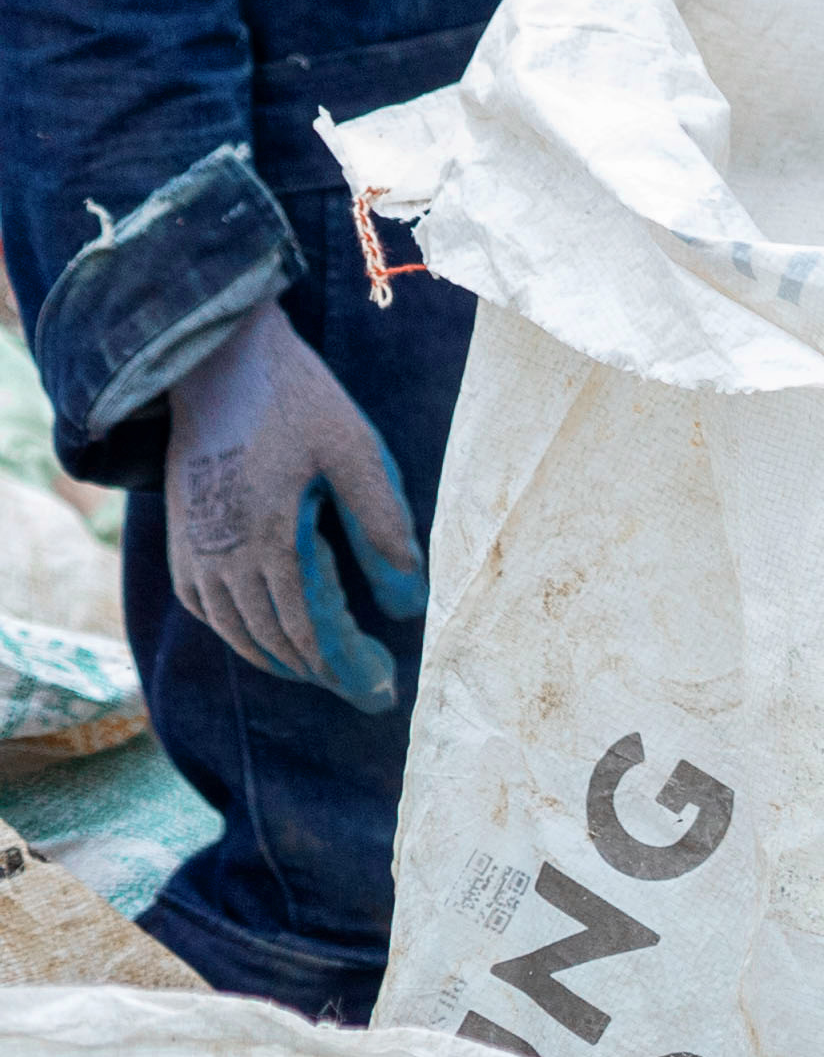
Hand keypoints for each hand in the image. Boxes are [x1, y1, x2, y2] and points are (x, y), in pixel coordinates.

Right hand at [161, 308, 418, 711]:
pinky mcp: (180, 542)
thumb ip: (383, 522)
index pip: (312, 630)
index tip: (384, 691)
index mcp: (270, 539)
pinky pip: (207, 610)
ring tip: (324, 671)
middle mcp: (223, 559)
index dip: (348, 667)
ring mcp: (194, 553)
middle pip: (275, 639)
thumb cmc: (295, 400)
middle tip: (367, 688)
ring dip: (281, 659)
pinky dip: (240, 634)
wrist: (216, 365)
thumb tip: (410, 597)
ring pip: (237, 632)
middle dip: (323, 671)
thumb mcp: (355, 449)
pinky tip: (266, 637)